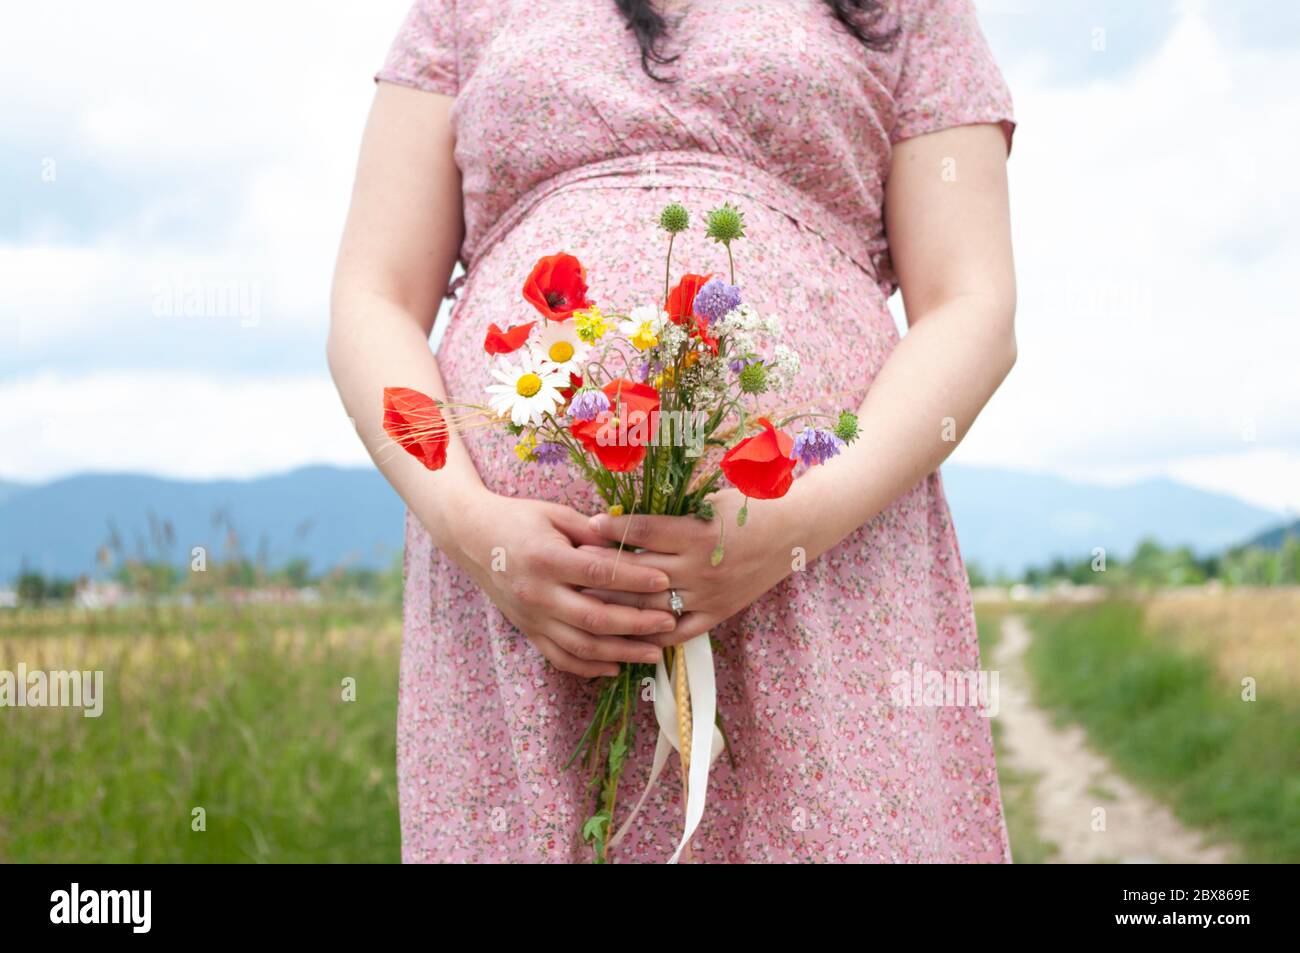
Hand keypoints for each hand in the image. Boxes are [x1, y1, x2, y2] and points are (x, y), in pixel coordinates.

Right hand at [432, 490, 675, 676]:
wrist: (471, 537)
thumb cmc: (518, 519)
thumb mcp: (556, 515)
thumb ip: (593, 534)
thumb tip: (635, 547)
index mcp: (545, 559)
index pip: (598, 574)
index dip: (634, 580)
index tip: (664, 580)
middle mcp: (537, 593)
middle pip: (593, 618)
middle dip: (636, 623)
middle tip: (669, 621)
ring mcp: (530, 617)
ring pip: (580, 646)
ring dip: (621, 652)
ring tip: (654, 652)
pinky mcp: (527, 630)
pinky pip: (560, 657)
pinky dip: (589, 667)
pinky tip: (616, 666)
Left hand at [579, 489, 798, 645]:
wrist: (794, 530)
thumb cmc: (750, 507)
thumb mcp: (710, 501)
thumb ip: (671, 513)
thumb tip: (623, 518)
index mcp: (697, 533)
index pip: (644, 532)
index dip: (613, 528)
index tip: (589, 524)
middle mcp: (699, 568)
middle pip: (639, 574)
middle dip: (602, 570)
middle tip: (571, 566)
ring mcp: (707, 596)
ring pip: (650, 607)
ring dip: (616, 604)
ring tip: (584, 600)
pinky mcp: (716, 614)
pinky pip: (675, 632)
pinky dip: (647, 634)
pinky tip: (621, 632)